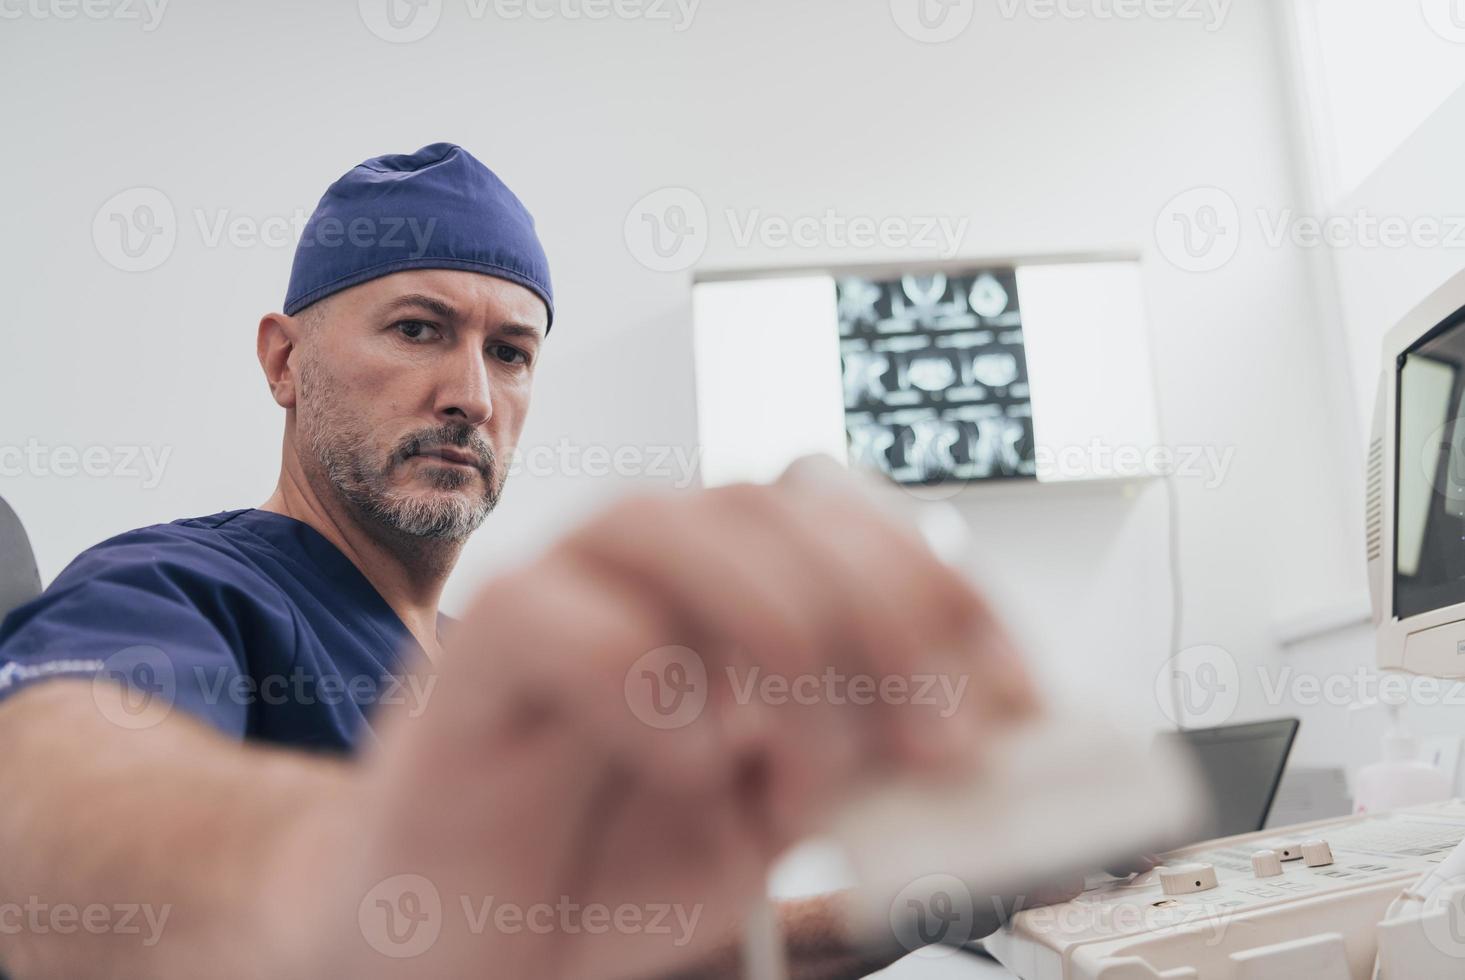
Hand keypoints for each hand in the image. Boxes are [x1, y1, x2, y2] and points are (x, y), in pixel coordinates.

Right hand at [303, 462, 1039, 978]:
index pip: (847, 516)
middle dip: (884, 621)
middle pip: (777, 504)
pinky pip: (558, 617)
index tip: (1017, 693)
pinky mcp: (475, 655)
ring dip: (774, 648)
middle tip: (929, 748)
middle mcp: (643, 564)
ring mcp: (556, 592)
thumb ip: (866, 762)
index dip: (947, 589)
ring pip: (670, 524)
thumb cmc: (608, 861)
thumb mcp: (778, 818)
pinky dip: (645, 686)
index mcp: (725, 582)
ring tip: (790, 783)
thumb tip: (989, 734)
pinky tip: (688, 764)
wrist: (457, 936)